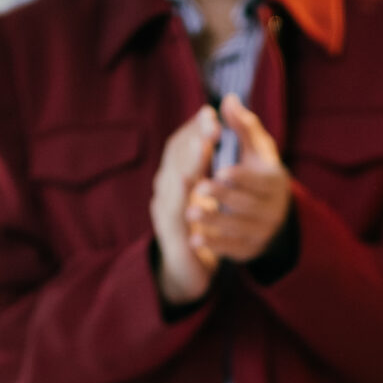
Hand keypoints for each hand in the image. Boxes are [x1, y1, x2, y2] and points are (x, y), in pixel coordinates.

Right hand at [151, 107, 218, 306]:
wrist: (189, 270)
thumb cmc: (199, 225)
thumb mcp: (208, 190)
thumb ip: (211, 158)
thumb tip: (219, 120)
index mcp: (175, 176)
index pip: (180, 144)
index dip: (194, 128)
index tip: (212, 112)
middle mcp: (165, 189)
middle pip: (175, 157)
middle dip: (194, 137)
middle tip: (213, 122)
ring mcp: (164, 210)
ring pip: (172, 180)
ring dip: (187, 160)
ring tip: (203, 143)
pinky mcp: (170, 233)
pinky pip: (173, 212)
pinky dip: (180, 195)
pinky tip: (190, 181)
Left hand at [185, 97, 294, 265]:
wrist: (274, 215)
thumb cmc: (259, 173)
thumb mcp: (257, 149)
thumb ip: (243, 126)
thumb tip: (228, 100)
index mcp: (275, 182)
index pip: (260, 180)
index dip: (242, 176)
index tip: (222, 171)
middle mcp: (273, 209)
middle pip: (247, 204)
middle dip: (223, 196)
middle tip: (200, 188)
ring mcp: (262, 232)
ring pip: (238, 228)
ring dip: (214, 221)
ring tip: (190, 212)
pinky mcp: (250, 249)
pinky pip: (233, 249)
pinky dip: (214, 245)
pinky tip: (195, 240)